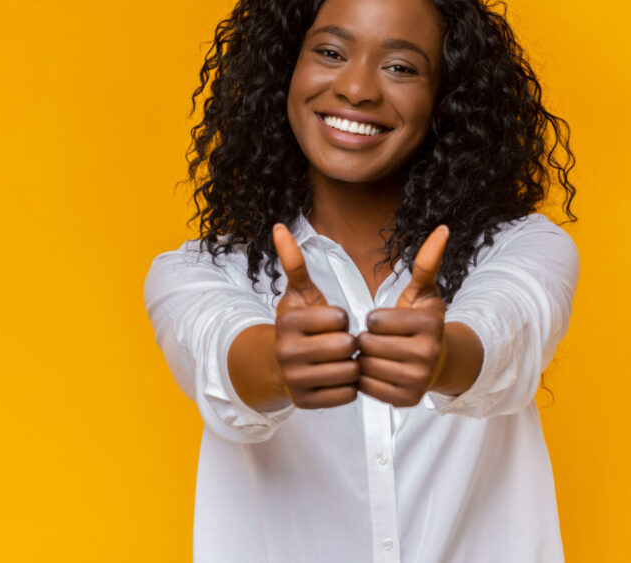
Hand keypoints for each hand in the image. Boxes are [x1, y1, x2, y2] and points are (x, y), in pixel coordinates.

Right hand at [271, 223, 359, 408]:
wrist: (278, 366)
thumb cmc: (299, 325)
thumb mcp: (299, 294)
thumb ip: (294, 263)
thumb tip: (280, 227)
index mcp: (289, 323)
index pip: (340, 318)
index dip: (342, 319)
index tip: (331, 322)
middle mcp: (288, 352)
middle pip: (346, 347)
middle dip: (349, 343)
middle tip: (338, 343)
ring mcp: (296, 380)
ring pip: (349, 372)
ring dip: (351, 365)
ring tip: (339, 360)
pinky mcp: (306, 403)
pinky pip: (348, 395)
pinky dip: (349, 387)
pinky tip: (336, 377)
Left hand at [357, 225, 449, 406]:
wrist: (439, 363)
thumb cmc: (423, 324)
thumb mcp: (423, 292)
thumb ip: (426, 262)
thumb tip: (442, 229)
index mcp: (428, 324)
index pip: (375, 321)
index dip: (374, 319)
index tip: (385, 322)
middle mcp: (427, 353)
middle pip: (368, 344)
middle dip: (367, 340)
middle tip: (379, 340)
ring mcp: (417, 379)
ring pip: (365, 366)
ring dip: (365, 360)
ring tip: (379, 355)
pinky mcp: (406, 399)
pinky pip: (366, 387)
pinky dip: (366, 379)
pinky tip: (379, 371)